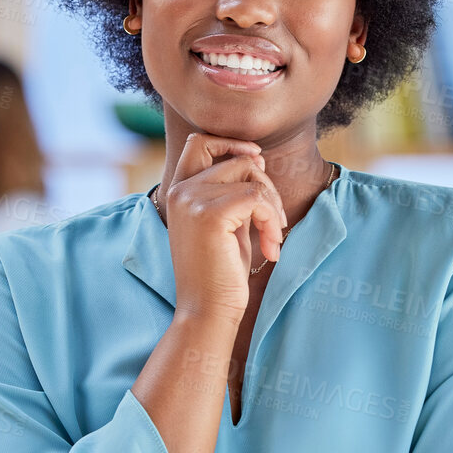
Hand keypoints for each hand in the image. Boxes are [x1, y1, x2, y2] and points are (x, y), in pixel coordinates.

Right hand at [160, 132, 286, 322]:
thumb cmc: (220, 272)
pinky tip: (270, 249)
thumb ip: (233, 190)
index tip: (258, 161)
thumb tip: (255, 157)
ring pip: (252, 177)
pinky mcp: (210, 214)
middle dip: (266, 186)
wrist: (207, 311)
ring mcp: (192, 200)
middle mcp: (180, 191)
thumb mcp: (226, 222)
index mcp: (178, 191)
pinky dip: (272, 221)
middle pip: (238, 160)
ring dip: (273, 207)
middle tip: (274, 221)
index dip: (233, 143)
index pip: (200, 141)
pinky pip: (258, 198)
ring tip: (272, 239)